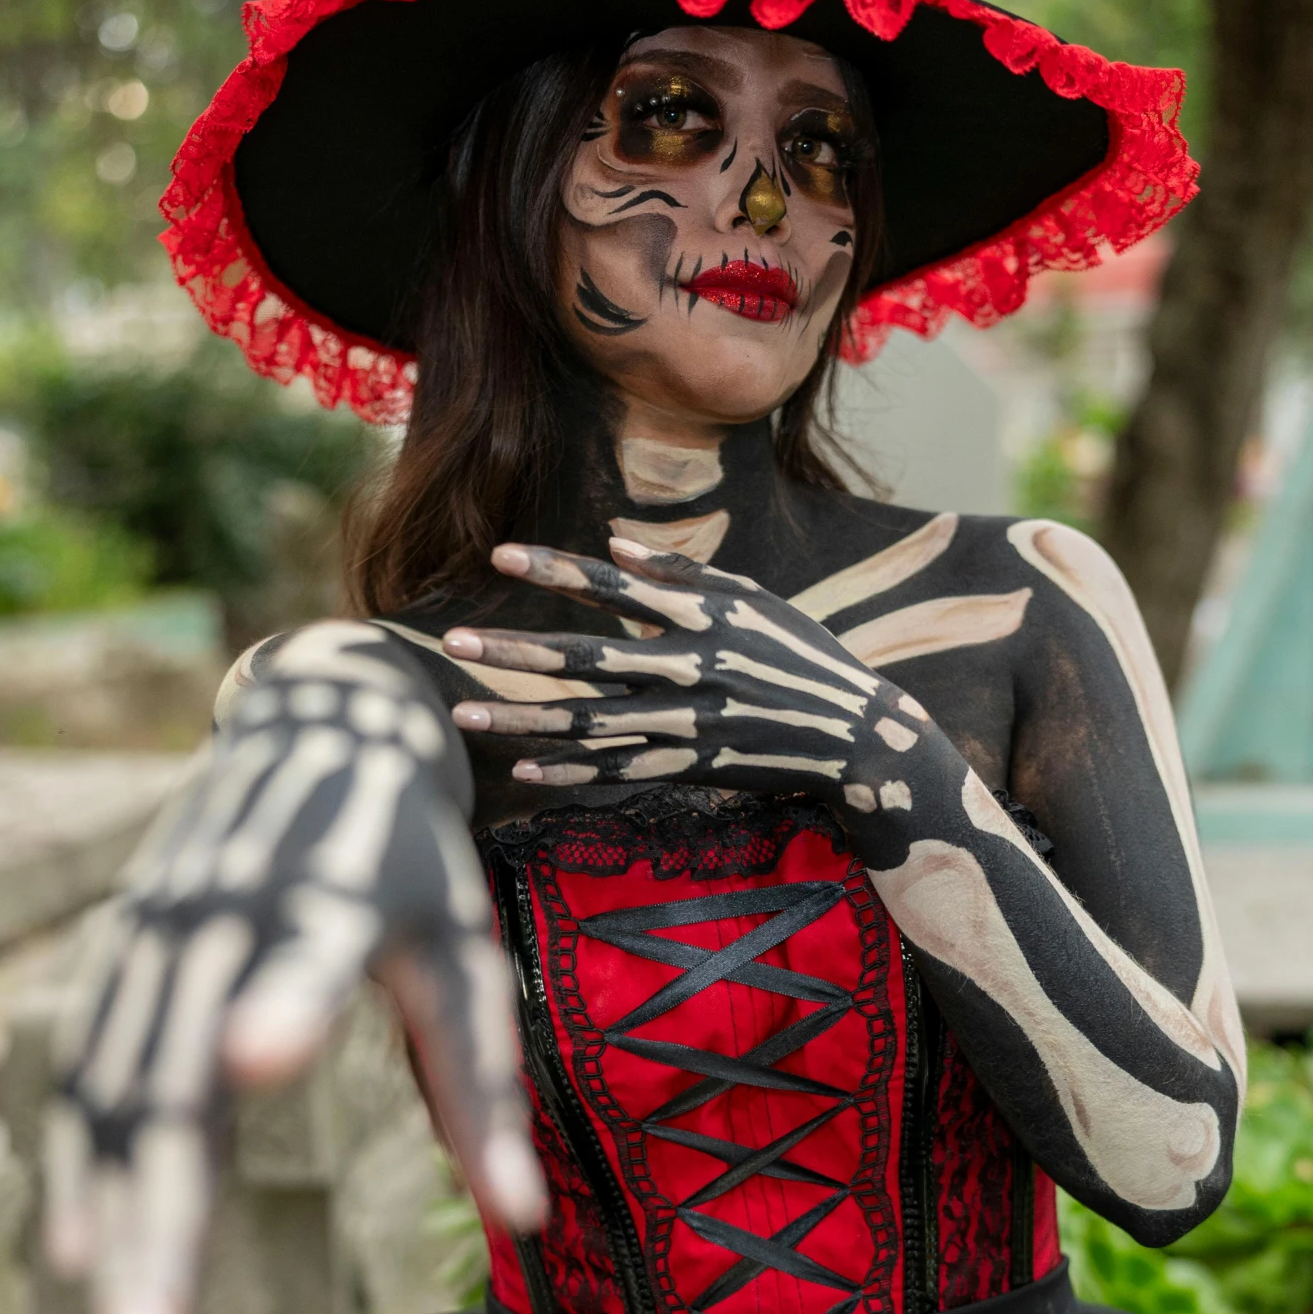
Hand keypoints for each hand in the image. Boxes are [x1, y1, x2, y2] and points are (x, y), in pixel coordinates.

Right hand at [43, 623, 544, 1313]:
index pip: (314, 955)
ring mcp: (160, 926)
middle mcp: (230, 905)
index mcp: (338, 892)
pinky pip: (88, 1063)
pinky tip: (78, 1249)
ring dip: (113, 1217)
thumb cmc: (414, 861)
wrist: (318, 721)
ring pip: (119, 1089)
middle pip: (182, 1082)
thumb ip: (481, 1083)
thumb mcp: (465, 949)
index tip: (259, 1064)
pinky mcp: (122, 943)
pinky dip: (78, 1157)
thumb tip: (525, 1224)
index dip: (288, 1003)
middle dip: (165, 1223)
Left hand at [443, 537, 935, 846]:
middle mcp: (688, 669)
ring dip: (522, 718)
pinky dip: (570, 771)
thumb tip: (610, 542)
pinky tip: (523, 767)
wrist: (856, 735)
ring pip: (587, 723)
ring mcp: (687, 724)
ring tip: (464, 713)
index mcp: (702, 617)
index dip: (555, 568)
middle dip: (516, 651)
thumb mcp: (751, 600)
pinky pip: (617, 771)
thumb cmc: (799, 654)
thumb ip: (681, 572)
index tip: (500, 553)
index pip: (613, 586)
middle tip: (456, 641)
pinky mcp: (690, 766)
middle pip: (584, 659)